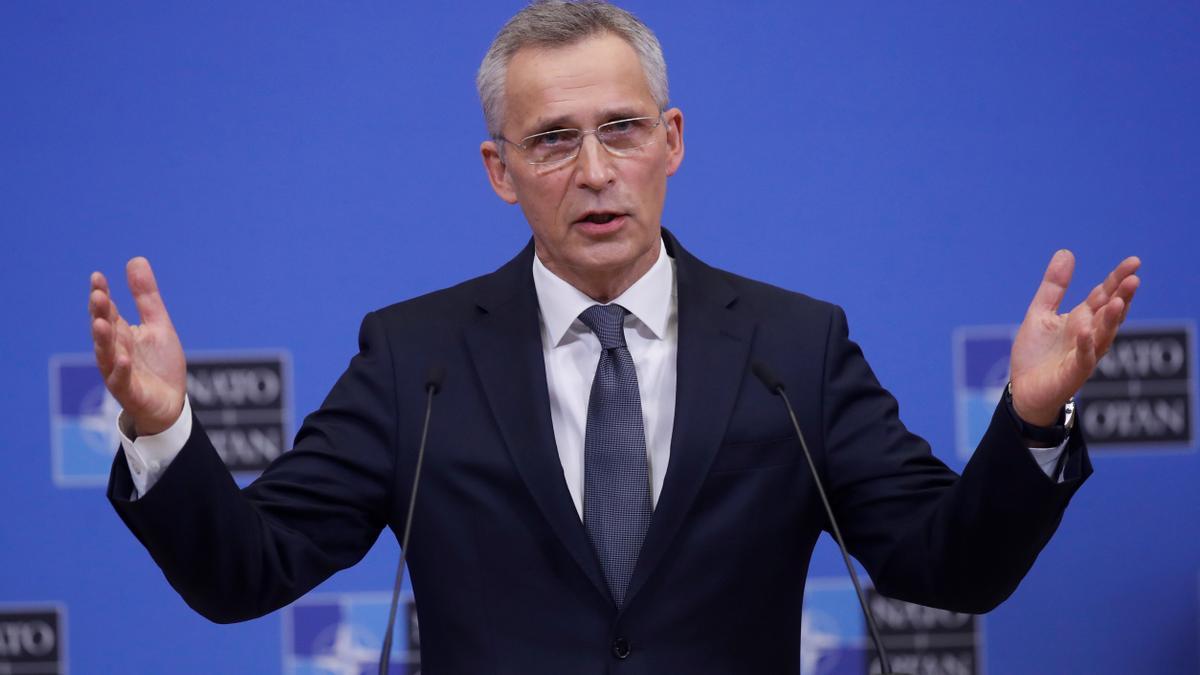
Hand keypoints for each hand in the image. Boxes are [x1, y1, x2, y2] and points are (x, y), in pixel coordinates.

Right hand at [88, 257, 186, 435]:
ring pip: (106, 354)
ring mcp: (119, 372)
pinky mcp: (129, 391)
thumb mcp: (158, 325)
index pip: (108, 310)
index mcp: (121, 333)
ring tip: (101, 323)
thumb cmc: (160, 364)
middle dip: (99, 313)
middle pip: (104, 329)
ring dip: (103, 339)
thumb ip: (146, 297)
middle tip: (97, 295)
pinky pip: (121, 381)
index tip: (98, 276)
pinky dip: (120, 370)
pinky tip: (123, 358)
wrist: (170, 403)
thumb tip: (135, 259)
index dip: (102, 294)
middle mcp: (115, 350)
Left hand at [1009, 250, 1140, 425]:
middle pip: (1109, 313)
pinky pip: (1082, 358)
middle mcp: (1089, 335)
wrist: (1022, 390)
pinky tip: (1086, 331)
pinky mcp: (1072, 374)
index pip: (1103, 295)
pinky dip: (1085, 345)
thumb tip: (1067, 252)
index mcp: (1082, 319)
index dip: (1117, 279)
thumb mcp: (1040, 313)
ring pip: (1102, 335)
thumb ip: (1054, 287)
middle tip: (1134, 279)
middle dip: (1122, 297)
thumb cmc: (1036, 354)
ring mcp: (1083, 355)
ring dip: (1110, 319)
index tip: (1134, 262)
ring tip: (1119, 301)